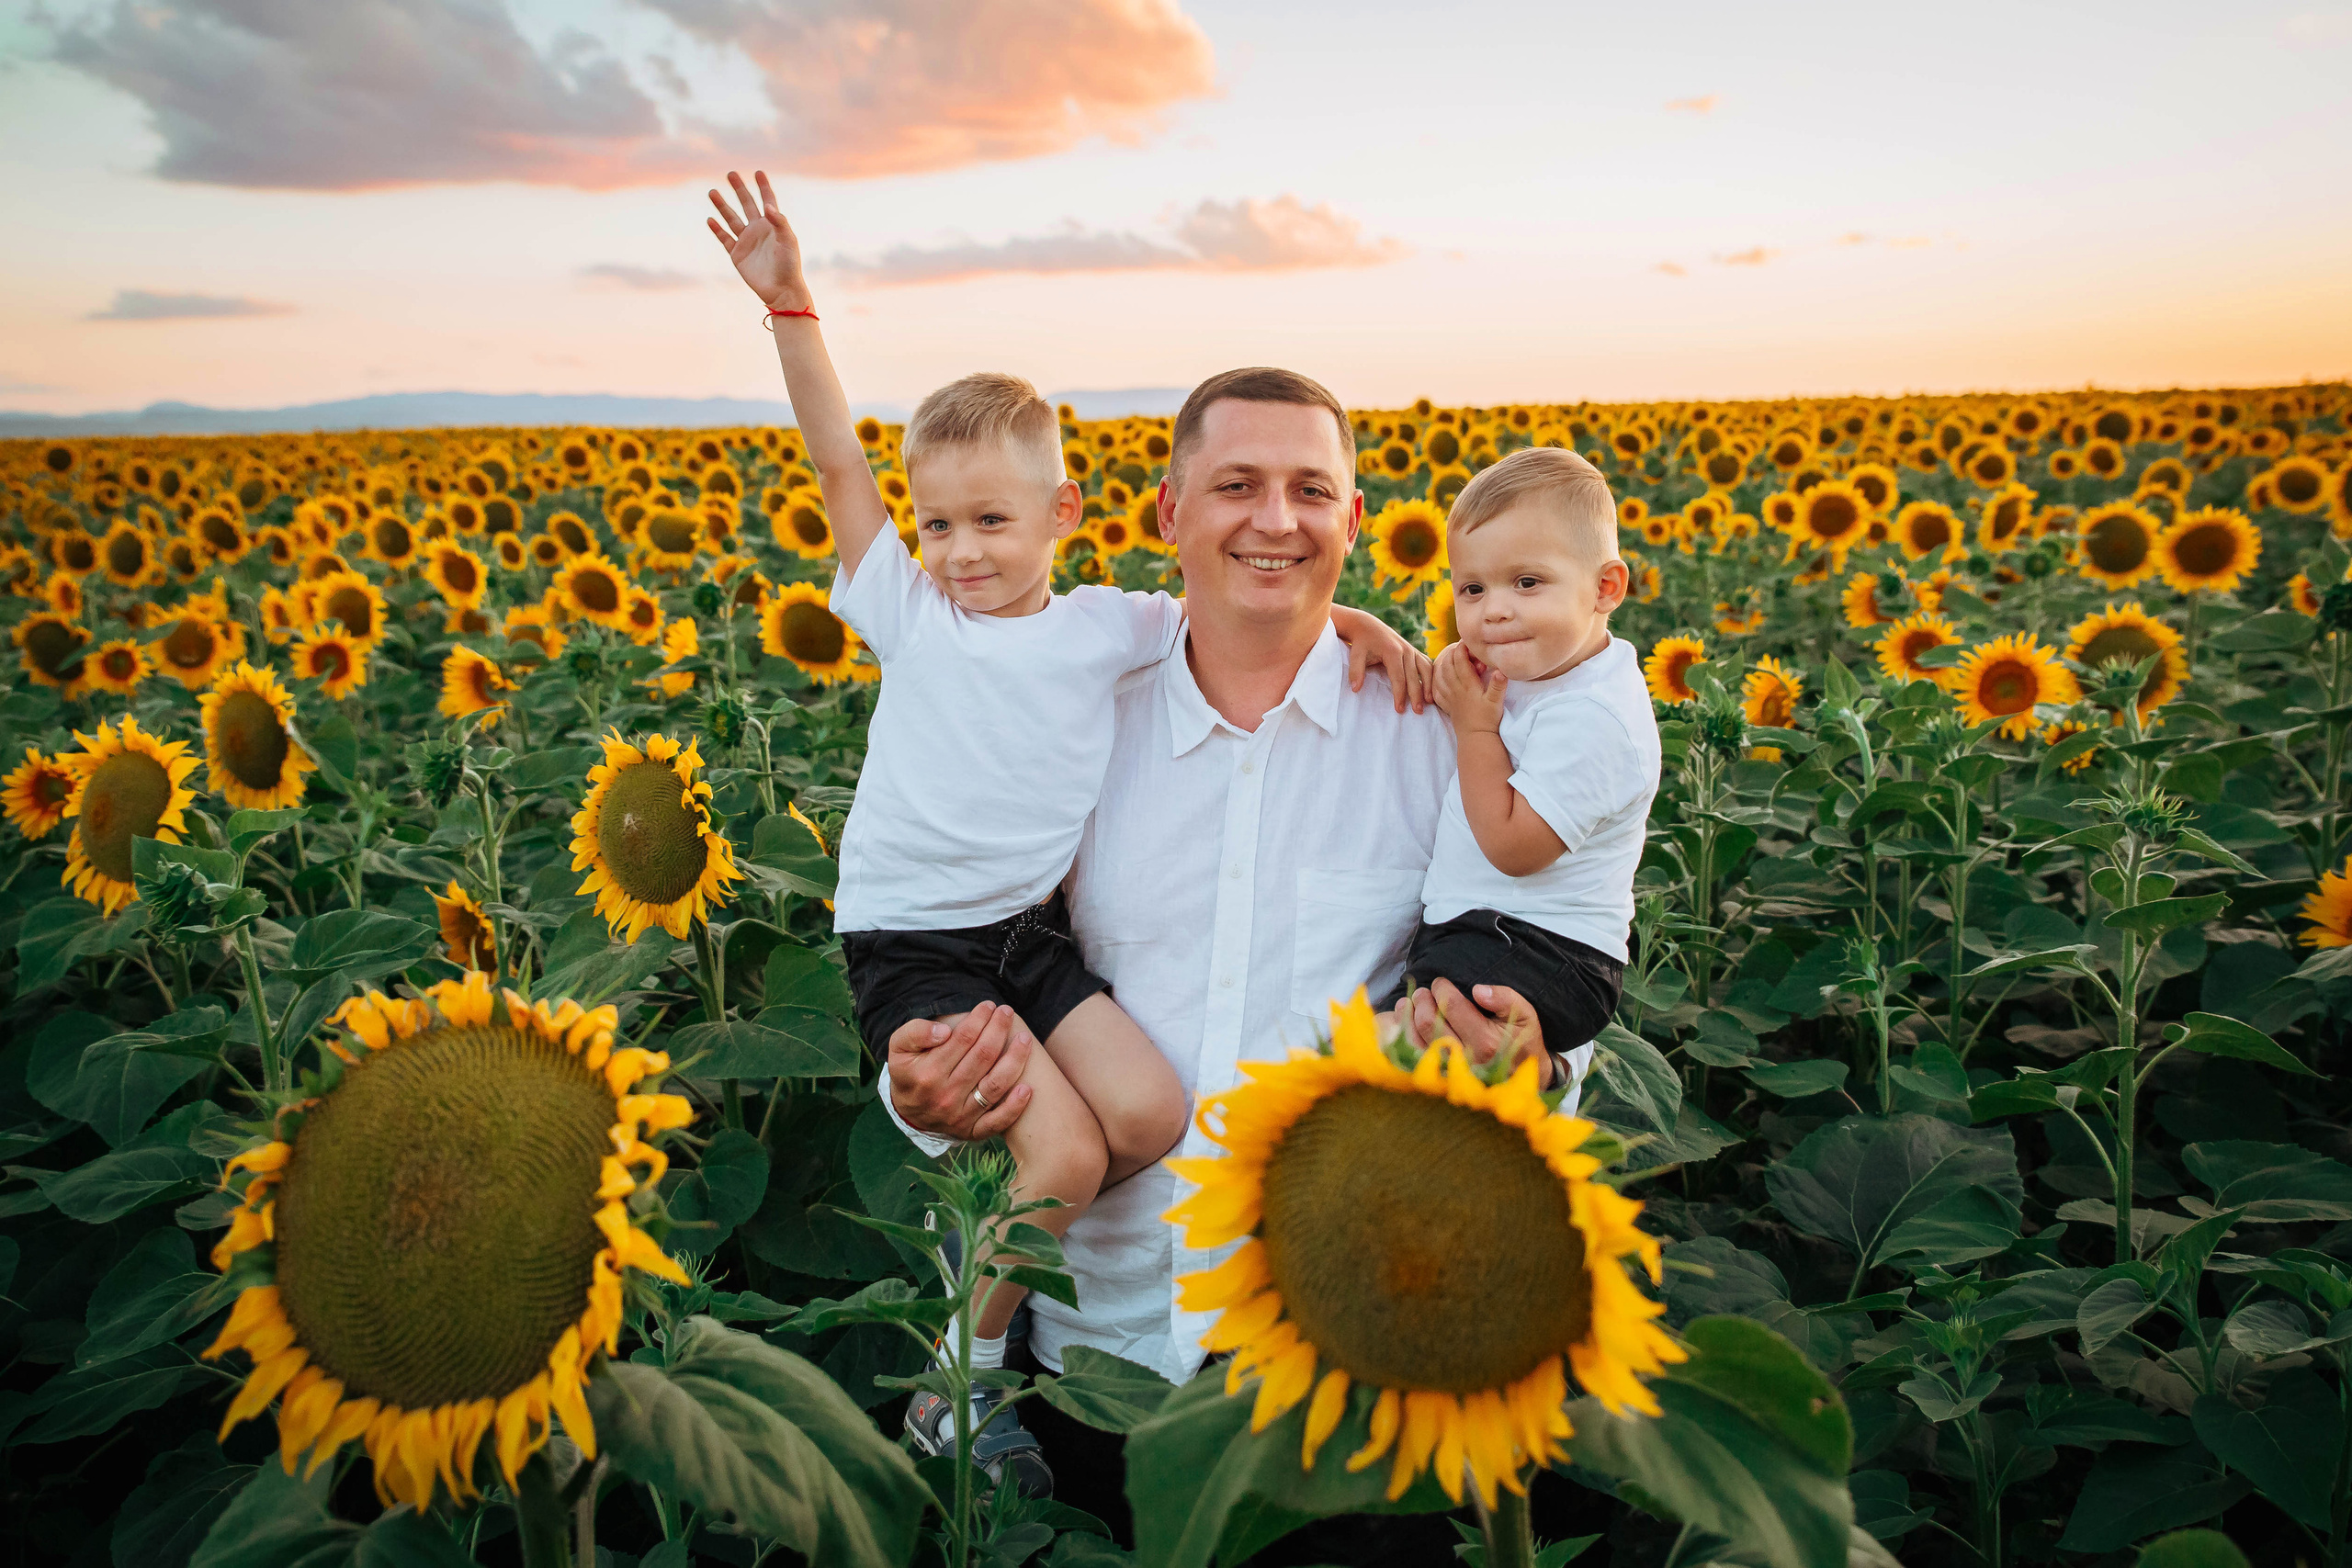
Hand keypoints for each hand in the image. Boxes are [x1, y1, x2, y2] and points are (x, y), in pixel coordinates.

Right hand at [706, 169, 812, 313]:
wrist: (781, 290)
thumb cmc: (789, 265)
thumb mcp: (788, 241)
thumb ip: (779, 222)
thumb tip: (767, 206)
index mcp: (773, 225)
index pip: (768, 201)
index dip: (763, 187)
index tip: (758, 172)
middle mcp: (758, 230)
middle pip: (747, 204)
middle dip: (739, 189)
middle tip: (731, 174)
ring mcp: (747, 241)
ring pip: (731, 219)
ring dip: (722, 205)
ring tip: (712, 192)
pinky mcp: (737, 254)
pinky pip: (725, 238)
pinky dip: (717, 229)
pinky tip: (710, 219)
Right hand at [885, 1000, 1034, 1140]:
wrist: (906, 1110)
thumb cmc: (908, 1071)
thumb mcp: (899, 1047)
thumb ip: (915, 1033)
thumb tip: (944, 1031)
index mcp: (927, 1073)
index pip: (961, 1040)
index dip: (978, 1019)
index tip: (988, 1006)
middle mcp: (945, 1096)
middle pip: (982, 1057)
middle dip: (998, 1030)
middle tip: (1006, 1013)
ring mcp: (960, 1116)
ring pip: (994, 1086)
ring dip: (1014, 1060)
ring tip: (1024, 1039)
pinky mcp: (972, 1131)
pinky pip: (997, 1121)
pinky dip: (1014, 1107)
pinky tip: (1027, 1088)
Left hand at [1334, 605, 1434, 712]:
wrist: (1367, 626)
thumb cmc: (1361, 643)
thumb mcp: (1355, 654)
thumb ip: (1355, 671)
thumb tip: (1355, 689)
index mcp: (1392, 651)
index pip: (1398, 678)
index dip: (1399, 695)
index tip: (1399, 710)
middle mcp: (1405, 649)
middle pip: (1414, 676)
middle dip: (1416, 695)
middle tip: (1418, 712)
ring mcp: (1412, 649)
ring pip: (1425, 669)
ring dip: (1429, 686)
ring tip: (1429, 702)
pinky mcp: (1414, 651)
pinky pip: (1427, 664)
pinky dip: (1432, 676)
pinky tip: (1432, 689)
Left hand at [1389, 978, 1548, 1081]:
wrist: (1521, 1078)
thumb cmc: (1522, 1041)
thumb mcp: (1526, 1015)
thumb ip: (1505, 998)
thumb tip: (1478, 990)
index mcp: (1486, 1042)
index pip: (1453, 1007)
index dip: (1442, 989)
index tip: (1440, 983)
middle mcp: (1464, 1059)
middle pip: (1428, 1023)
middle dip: (1423, 1000)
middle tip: (1424, 991)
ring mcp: (1447, 1071)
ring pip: (1414, 1040)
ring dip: (1408, 1016)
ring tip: (1411, 1002)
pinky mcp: (1437, 1078)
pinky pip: (1410, 1057)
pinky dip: (1403, 1036)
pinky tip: (1405, 1022)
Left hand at [1434, 643, 1504, 732]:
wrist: (1476, 738)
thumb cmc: (1488, 719)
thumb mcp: (1496, 701)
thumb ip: (1498, 685)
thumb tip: (1501, 670)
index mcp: (1468, 685)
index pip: (1460, 661)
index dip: (1462, 648)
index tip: (1467, 641)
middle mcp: (1456, 689)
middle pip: (1448, 665)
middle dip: (1452, 653)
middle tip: (1459, 647)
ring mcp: (1449, 697)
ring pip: (1439, 675)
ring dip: (1443, 664)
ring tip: (1450, 657)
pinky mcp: (1447, 705)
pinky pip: (1436, 689)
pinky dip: (1436, 680)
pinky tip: (1439, 676)